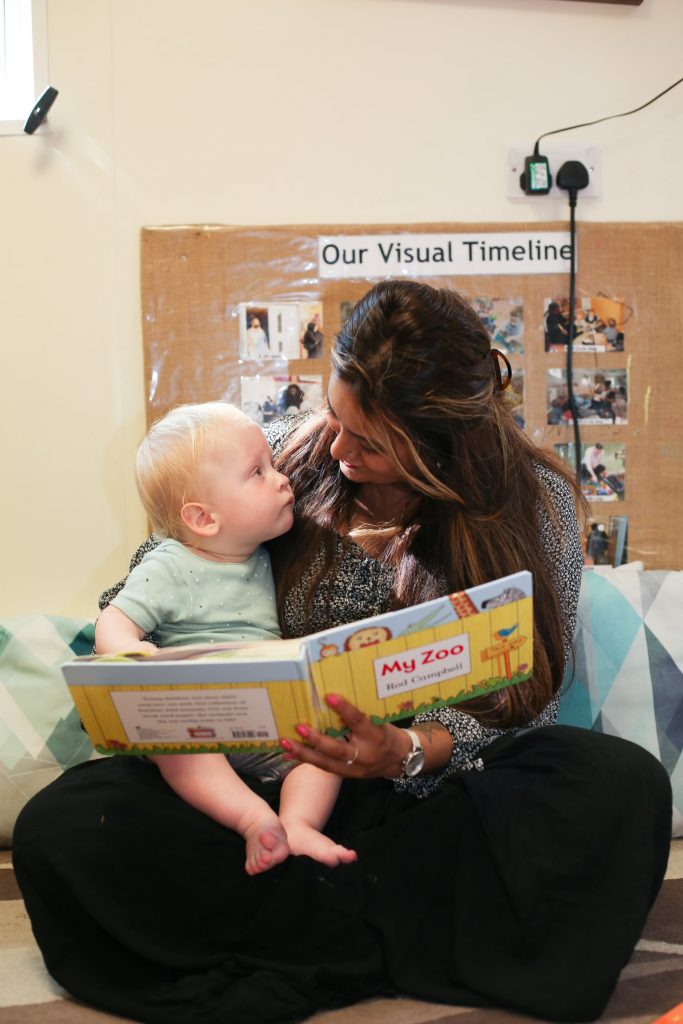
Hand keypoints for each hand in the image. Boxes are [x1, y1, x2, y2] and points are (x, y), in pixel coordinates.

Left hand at [280, 693, 410, 779]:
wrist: (400, 759)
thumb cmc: (386, 733)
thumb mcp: (379, 721)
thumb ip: (359, 715)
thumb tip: (331, 697)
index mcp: (375, 736)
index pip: (359, 722)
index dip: (345, 710)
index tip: (330, 697)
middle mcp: (364, 755)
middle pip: (338, 750)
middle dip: (317, 740)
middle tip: (299, 727)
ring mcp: (354, 769)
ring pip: (326, 764)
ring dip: (304, 754)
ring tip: (286, 743)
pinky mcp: (347, 776)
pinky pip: (324, 768)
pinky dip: (306, 760)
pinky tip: (289, 754)